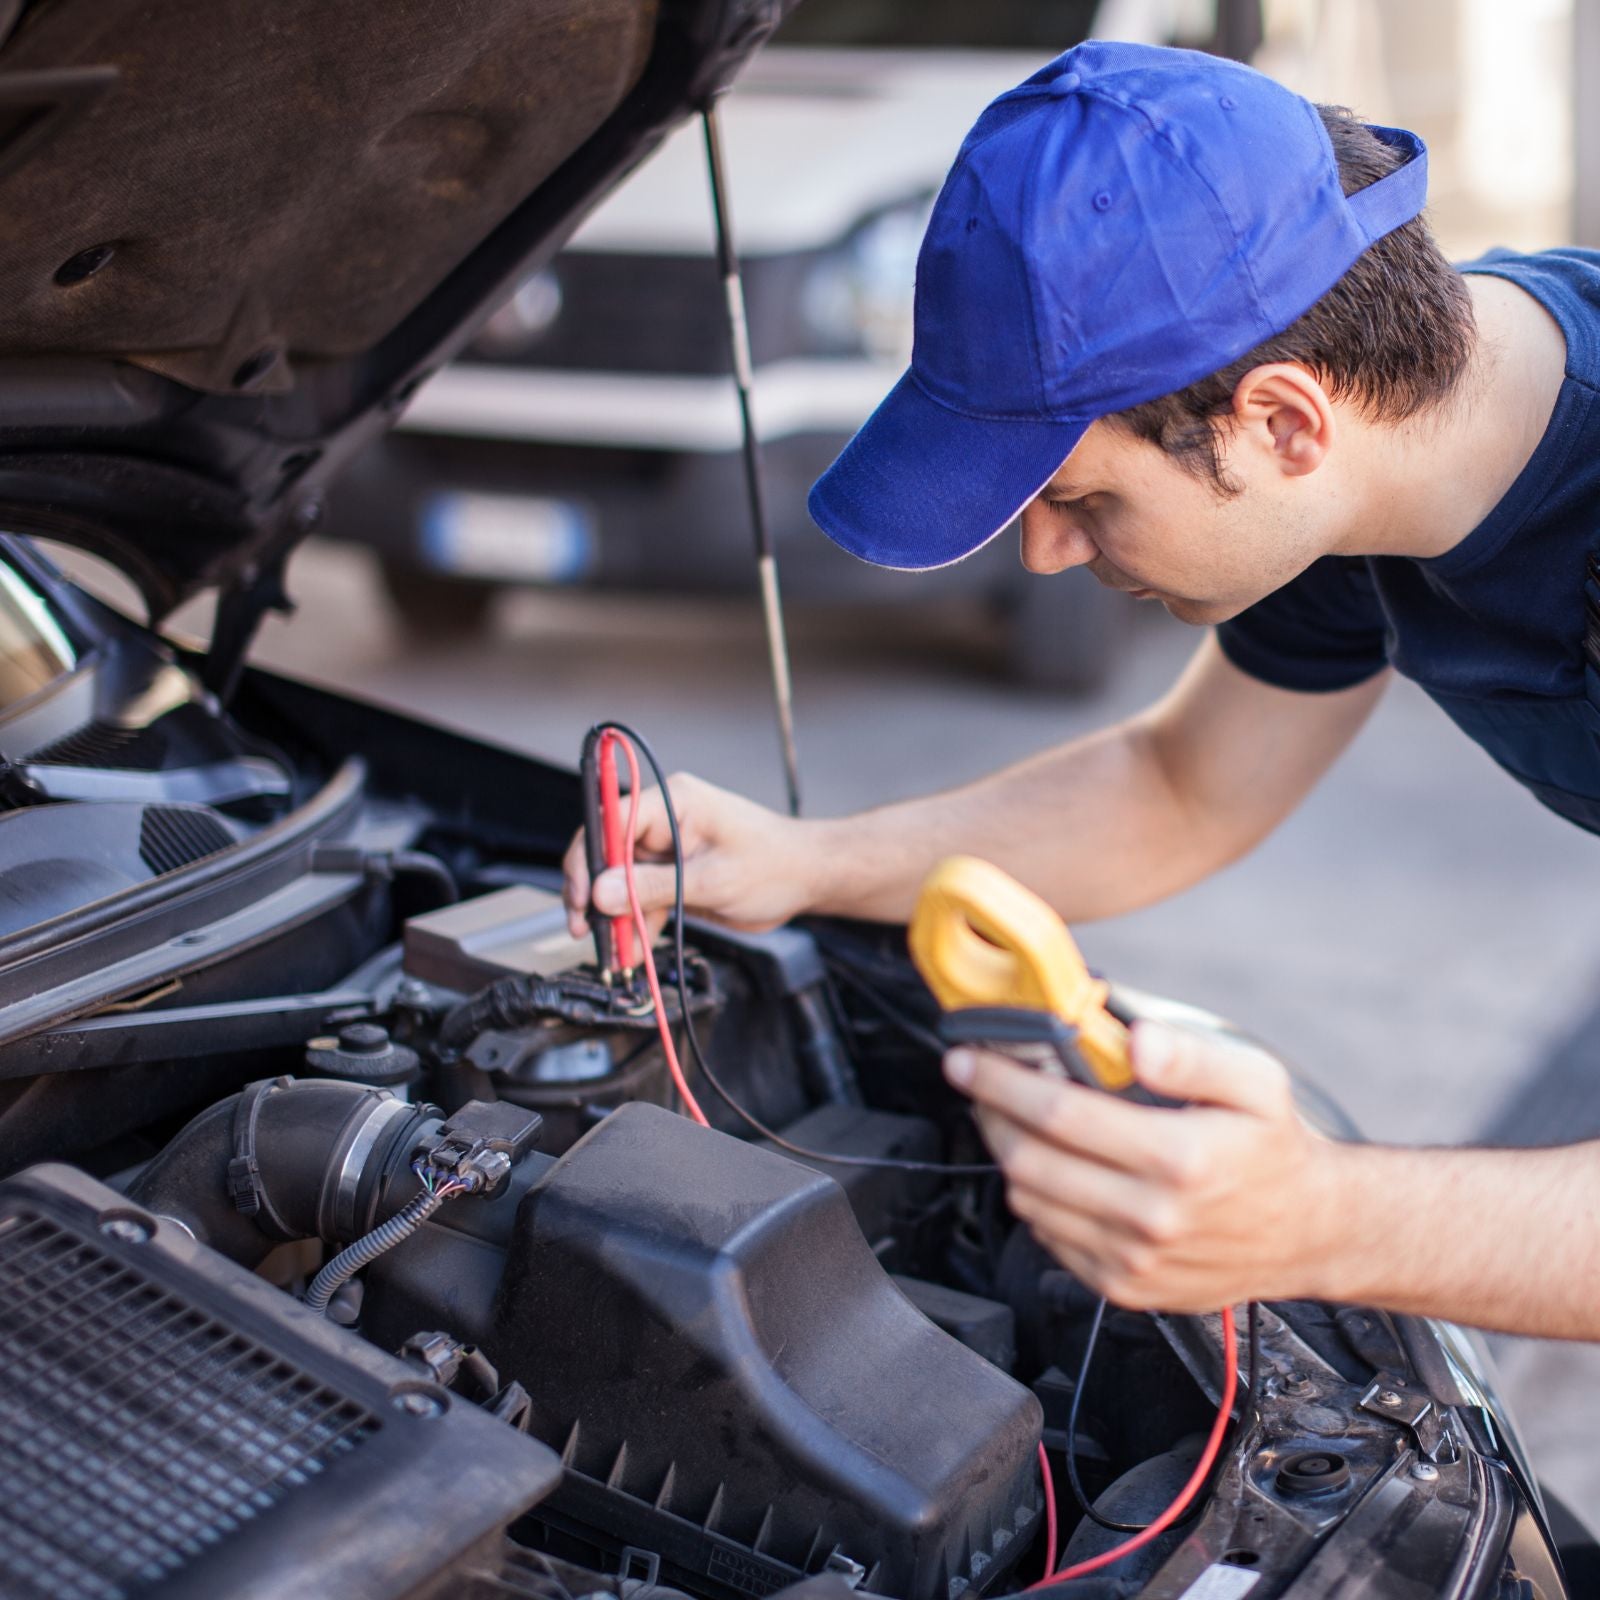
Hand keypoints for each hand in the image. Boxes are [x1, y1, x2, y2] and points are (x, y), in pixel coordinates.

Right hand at [562, 771, 823, 937]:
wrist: (808, 878)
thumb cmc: (775, 864)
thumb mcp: (713, 880)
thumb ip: (656, 887)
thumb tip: (602, 893)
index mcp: (673, 801)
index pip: (610, 820)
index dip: (589, 857)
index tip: (582, 897)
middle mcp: (664, 819)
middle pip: (608, 851)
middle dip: (594, 893)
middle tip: (584, 928)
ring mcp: (667, 847)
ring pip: (620, 880)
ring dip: (615, 916)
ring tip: (615, 951)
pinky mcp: (673, 873)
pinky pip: (641, 897)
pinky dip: (636, 923)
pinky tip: (633, 949)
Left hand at [944, 1021, 1343, 1311]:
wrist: (1310, 1233)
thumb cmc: (1275, 1147)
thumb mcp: (1255, 1081)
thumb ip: (1192, 1054)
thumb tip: (1136, 1039)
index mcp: (1179, 1158)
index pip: (1060, 1113)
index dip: (1002, 1081)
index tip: (967, 1057)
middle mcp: (1152, 1216)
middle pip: (1030, 1159)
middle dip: (990, 1113)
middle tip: (979, 1081)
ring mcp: (1134, 1260)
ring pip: (1030, 1200)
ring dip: (1008, 1153)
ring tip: (1013, 1117)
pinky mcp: (1125, 1288)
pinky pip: (1049, 1238)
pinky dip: (1036, 1197)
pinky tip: (1053, 1166)